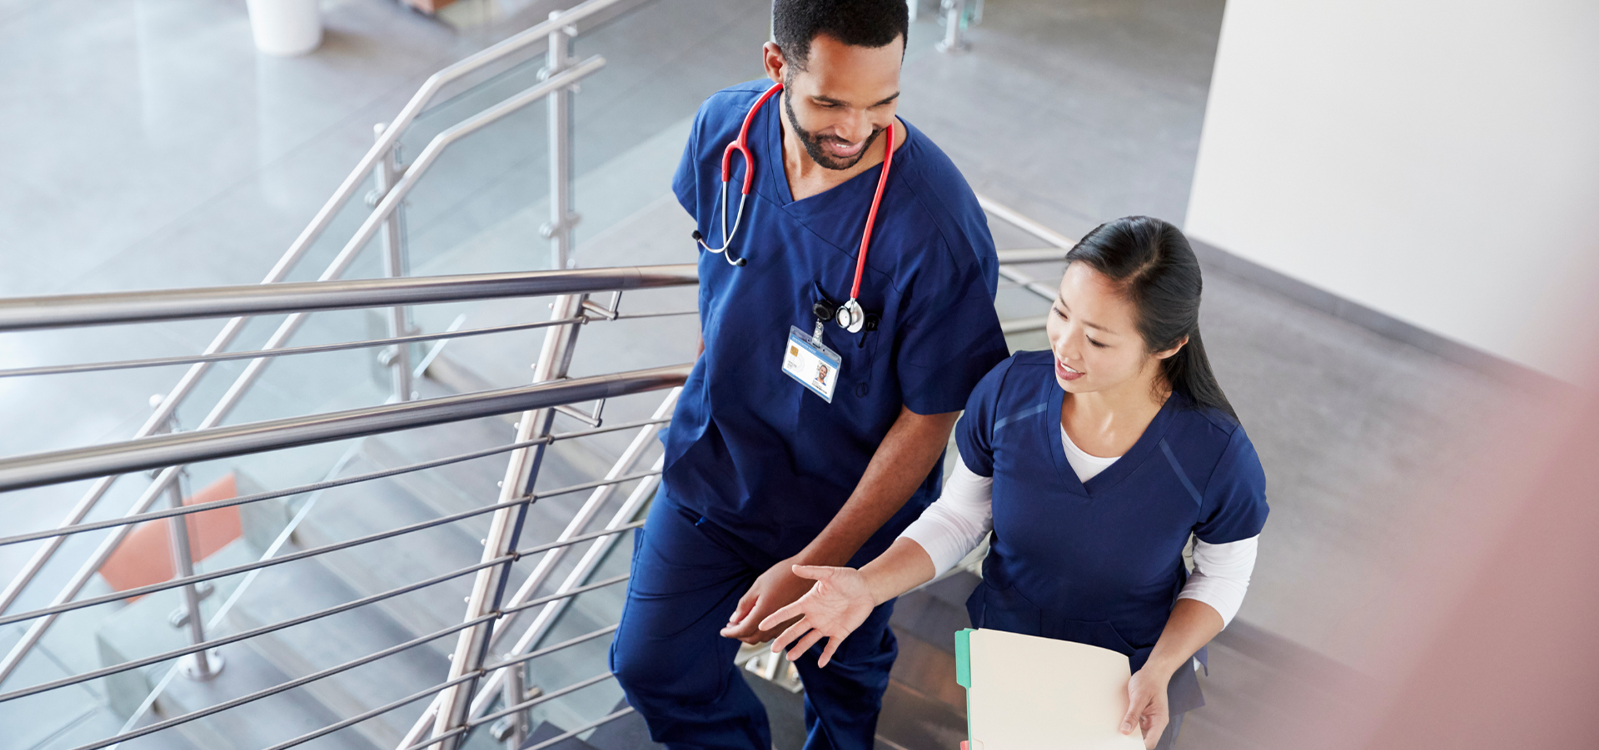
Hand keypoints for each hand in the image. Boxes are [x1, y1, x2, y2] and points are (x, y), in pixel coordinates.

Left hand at [719, 556, 814, 644]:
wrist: (807, 573)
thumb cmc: (782, 575)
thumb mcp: (758, 586)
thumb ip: (744, 605)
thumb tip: (734, 620)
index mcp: (764, 614)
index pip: (742, 630)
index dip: (730, 632)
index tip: (723, 631)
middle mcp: (775, 624)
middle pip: (752, 638)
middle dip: (739, 635)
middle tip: (732, 627)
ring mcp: (785, 625)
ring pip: (763, 638)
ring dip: (750, 634)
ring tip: (743, 623)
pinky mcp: (792, 623)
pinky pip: (773, 634)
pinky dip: (762, 632)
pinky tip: (759, 621)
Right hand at [758, 565, 874, 667]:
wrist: (867, 588)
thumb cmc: (848, 578)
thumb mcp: (830, 573)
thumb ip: (812, 571)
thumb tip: (794, 567)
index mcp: (809, 602)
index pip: (788, 612)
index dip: (775, 619)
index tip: (762, 626)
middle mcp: (814, 616)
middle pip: (795, 630)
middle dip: (784, 639)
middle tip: (772, 649)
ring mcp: (826, 625)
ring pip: (809, 640)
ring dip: (800, 649)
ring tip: (790, 658)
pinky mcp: (840, 632)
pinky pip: (831, 646)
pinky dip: (826, 655)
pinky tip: (821, 664)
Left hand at [1121, 668, 1170, 748]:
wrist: (1153, 671)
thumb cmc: (1149, 681)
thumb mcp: (1139, 697)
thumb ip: (1133, 714)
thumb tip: (1126, 730)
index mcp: (1159, 720)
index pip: (1151, 741)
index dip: (1139, 746)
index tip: (1125, 745)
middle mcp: (1156, 722)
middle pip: (1144, 739)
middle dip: (1131, 740)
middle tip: (1117, 738)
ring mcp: (1150, 720)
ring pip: (1139, 733)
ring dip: (1129, 732)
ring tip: (1117, 730)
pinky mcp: (1143, 716)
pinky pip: (1135, 725)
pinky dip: (1128, 725)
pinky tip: (1120, 722)